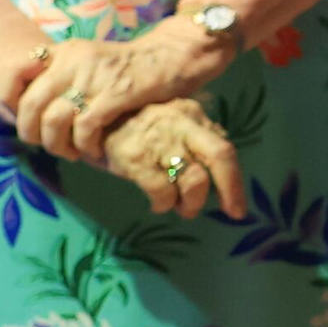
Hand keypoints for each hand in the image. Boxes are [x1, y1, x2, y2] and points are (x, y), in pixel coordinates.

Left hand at [14, 23, 230, 162]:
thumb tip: (31, 110)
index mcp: (65, 51)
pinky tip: (93, 150)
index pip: (17, 71)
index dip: (10, 98)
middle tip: (47, 145)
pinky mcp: (119, 93)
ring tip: (71, 152)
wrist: (175, 55)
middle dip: (32, 133)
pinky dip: (85, 144)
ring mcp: (96, 76)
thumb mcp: (90, 61)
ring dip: (58, 145)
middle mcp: (75, 60)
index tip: (25, 116)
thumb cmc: (131, 67)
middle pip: (31, 104)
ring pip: (55, 120)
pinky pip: (86, 126)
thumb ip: (62, 76)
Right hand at [97, 101, 246, 221]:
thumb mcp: (169, 125)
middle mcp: (181, 124)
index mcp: (192, 116)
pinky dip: (164, 204)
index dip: (235, 181)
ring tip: (183, 208)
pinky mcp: (135, 157)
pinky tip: (158, 205)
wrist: (89, 122)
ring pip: (193, 179)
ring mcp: (158, 140)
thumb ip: (195, 141)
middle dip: (230, 189)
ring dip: (191, 203)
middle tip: (228, 211)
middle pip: (220, 155)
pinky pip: (161, 190)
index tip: (238, 208)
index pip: (224, 147)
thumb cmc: (135, 129)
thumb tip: (220, 171)